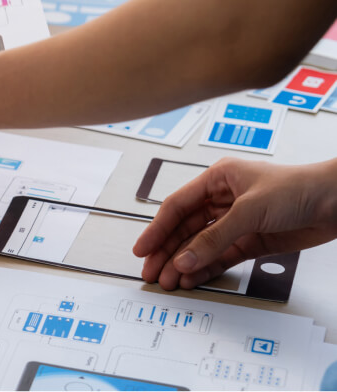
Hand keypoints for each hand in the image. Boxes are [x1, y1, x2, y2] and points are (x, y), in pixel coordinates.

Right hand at [133, 158, 336, 290]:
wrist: (336, 202)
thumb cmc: (298, 188)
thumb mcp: (249, 210)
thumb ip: (215, 238)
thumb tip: (185, 258)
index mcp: (217, 179)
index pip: (177, 207)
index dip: (157, 229)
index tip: (143, 249)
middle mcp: (223, 200)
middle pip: (185, 229)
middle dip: (167, 252)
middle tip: (152, 272)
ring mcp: (236, 222)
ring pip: (201, 245)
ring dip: (185, 263)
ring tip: (170, 281)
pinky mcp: (251, 241)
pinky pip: (221, 256)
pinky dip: (207, 268)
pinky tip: (193, 277)